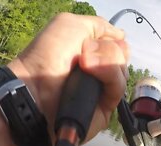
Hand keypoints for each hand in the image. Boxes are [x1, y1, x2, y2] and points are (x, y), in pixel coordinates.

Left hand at [7, 13, 128, 141]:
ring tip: (85, 65)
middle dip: (109, 50)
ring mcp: (103, 89)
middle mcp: (100, 70)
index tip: (95, 41)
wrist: (36, 86)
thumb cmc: (48, 55)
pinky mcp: (107, 106)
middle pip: (124, 56)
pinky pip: (119, 87)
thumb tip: (121, 35)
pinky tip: (91, 72)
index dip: (112, 40)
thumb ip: (100, 25)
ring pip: (124, 70)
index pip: (118, 44)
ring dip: (107, 62)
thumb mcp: (71, 24)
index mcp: (93, 52)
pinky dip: (109, 76)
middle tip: (85, 54)